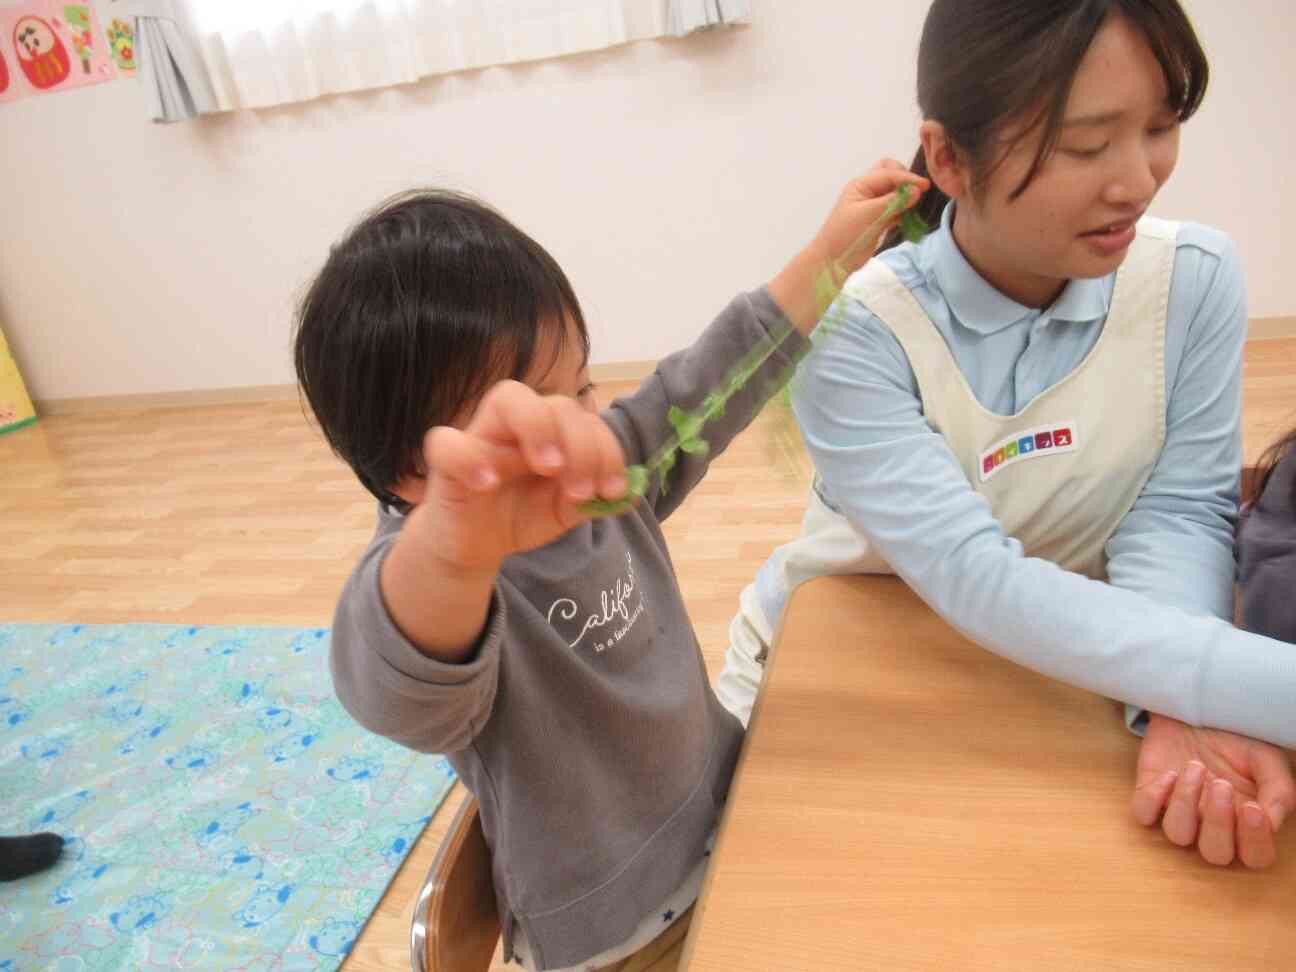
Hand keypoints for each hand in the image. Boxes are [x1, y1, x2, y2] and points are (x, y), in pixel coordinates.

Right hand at [407, 380, 628, 570]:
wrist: (475, 545)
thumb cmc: (521, 515)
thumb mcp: (564, 510)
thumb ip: (593, 498)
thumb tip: (629, 493)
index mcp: (553, 433)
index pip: (586, 420)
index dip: (606, 449)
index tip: (611, 490)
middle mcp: (520, 425)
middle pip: (555, 404)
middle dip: (580, 444)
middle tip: (581, 489)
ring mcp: (482, 436)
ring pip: (507, 397)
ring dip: (537, 427)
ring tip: (550, 468)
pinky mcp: (446, 460)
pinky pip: (447, 442)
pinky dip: (469, 458)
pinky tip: (489, 484)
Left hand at [769, 160, 928, 333]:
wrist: (832, 261)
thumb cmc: (844, 235)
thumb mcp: (868, 215)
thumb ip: (892, 202)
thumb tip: (916, 191)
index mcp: (861, 185)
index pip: (888, 174)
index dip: (908, 179)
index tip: (925, 187)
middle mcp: (868, 191)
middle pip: (891, 175)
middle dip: (905, 181)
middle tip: (916, 194)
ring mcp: (873, 206)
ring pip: (895, 193)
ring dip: (906, 198)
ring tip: (913, 209)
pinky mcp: (879, 220)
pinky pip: (896, 209)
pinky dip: (904, 212)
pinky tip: (908, 219)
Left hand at [1131, 712, 1294, 868]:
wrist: (1203, 705)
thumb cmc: (1239, 740)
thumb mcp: (1268, 760)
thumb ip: (1279, 793)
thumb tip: (1270, 822)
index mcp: (1247, 823)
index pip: (1255, 856)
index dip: (1255, 841)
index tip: (1253, 808)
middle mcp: (1212, 824)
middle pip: (1214, 854)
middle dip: (1218, 824)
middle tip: (1221, 785)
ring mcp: (1178, 810)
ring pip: (1177, 834)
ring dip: (1186, 803)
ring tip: (1196, 768)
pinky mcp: (1150, 792)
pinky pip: (1143, 813)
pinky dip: (1154, 797)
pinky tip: (1170, 773)